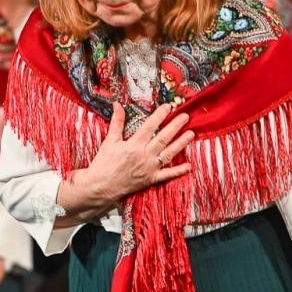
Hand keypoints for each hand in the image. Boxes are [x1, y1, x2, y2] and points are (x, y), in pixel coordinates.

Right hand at [71, 102, 193, 207]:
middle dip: (175, 126)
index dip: (160, 115)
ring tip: (191, 134)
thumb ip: (117, 122)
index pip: (150, 126)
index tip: (168, 106)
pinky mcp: (150, 179)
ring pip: (168, 154)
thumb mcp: (110, 141)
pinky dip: (178, 171)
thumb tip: (117, 105)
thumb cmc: (103, 164)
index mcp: (134, 144)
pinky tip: (188, 166)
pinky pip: (167, 175)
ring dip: (181, 144)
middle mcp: (144, 155)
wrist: (100, 186)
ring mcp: (149, 168)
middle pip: (163, 138)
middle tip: (185, 117)